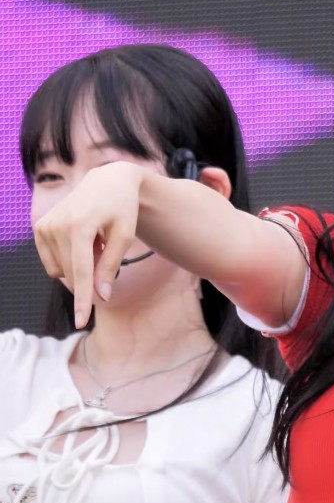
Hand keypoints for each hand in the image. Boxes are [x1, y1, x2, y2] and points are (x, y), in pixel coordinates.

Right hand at [33, 160, 144, 327]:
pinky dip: (67, 260)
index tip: (80, 322)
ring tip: (93, 243)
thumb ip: (111, 267)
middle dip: (90, 276)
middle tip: (105, 251)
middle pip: (73, 274)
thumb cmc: (121, 208)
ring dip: (79, 266)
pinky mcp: (40, 227)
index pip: (81, 272)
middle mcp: (57, 225)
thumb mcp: (124, 236)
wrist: (107, 181)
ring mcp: (45, 225)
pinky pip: (51, 264)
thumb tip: (100, 297)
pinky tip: (80, 242)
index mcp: (80, 225)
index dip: (82, 300)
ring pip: (61, 271)